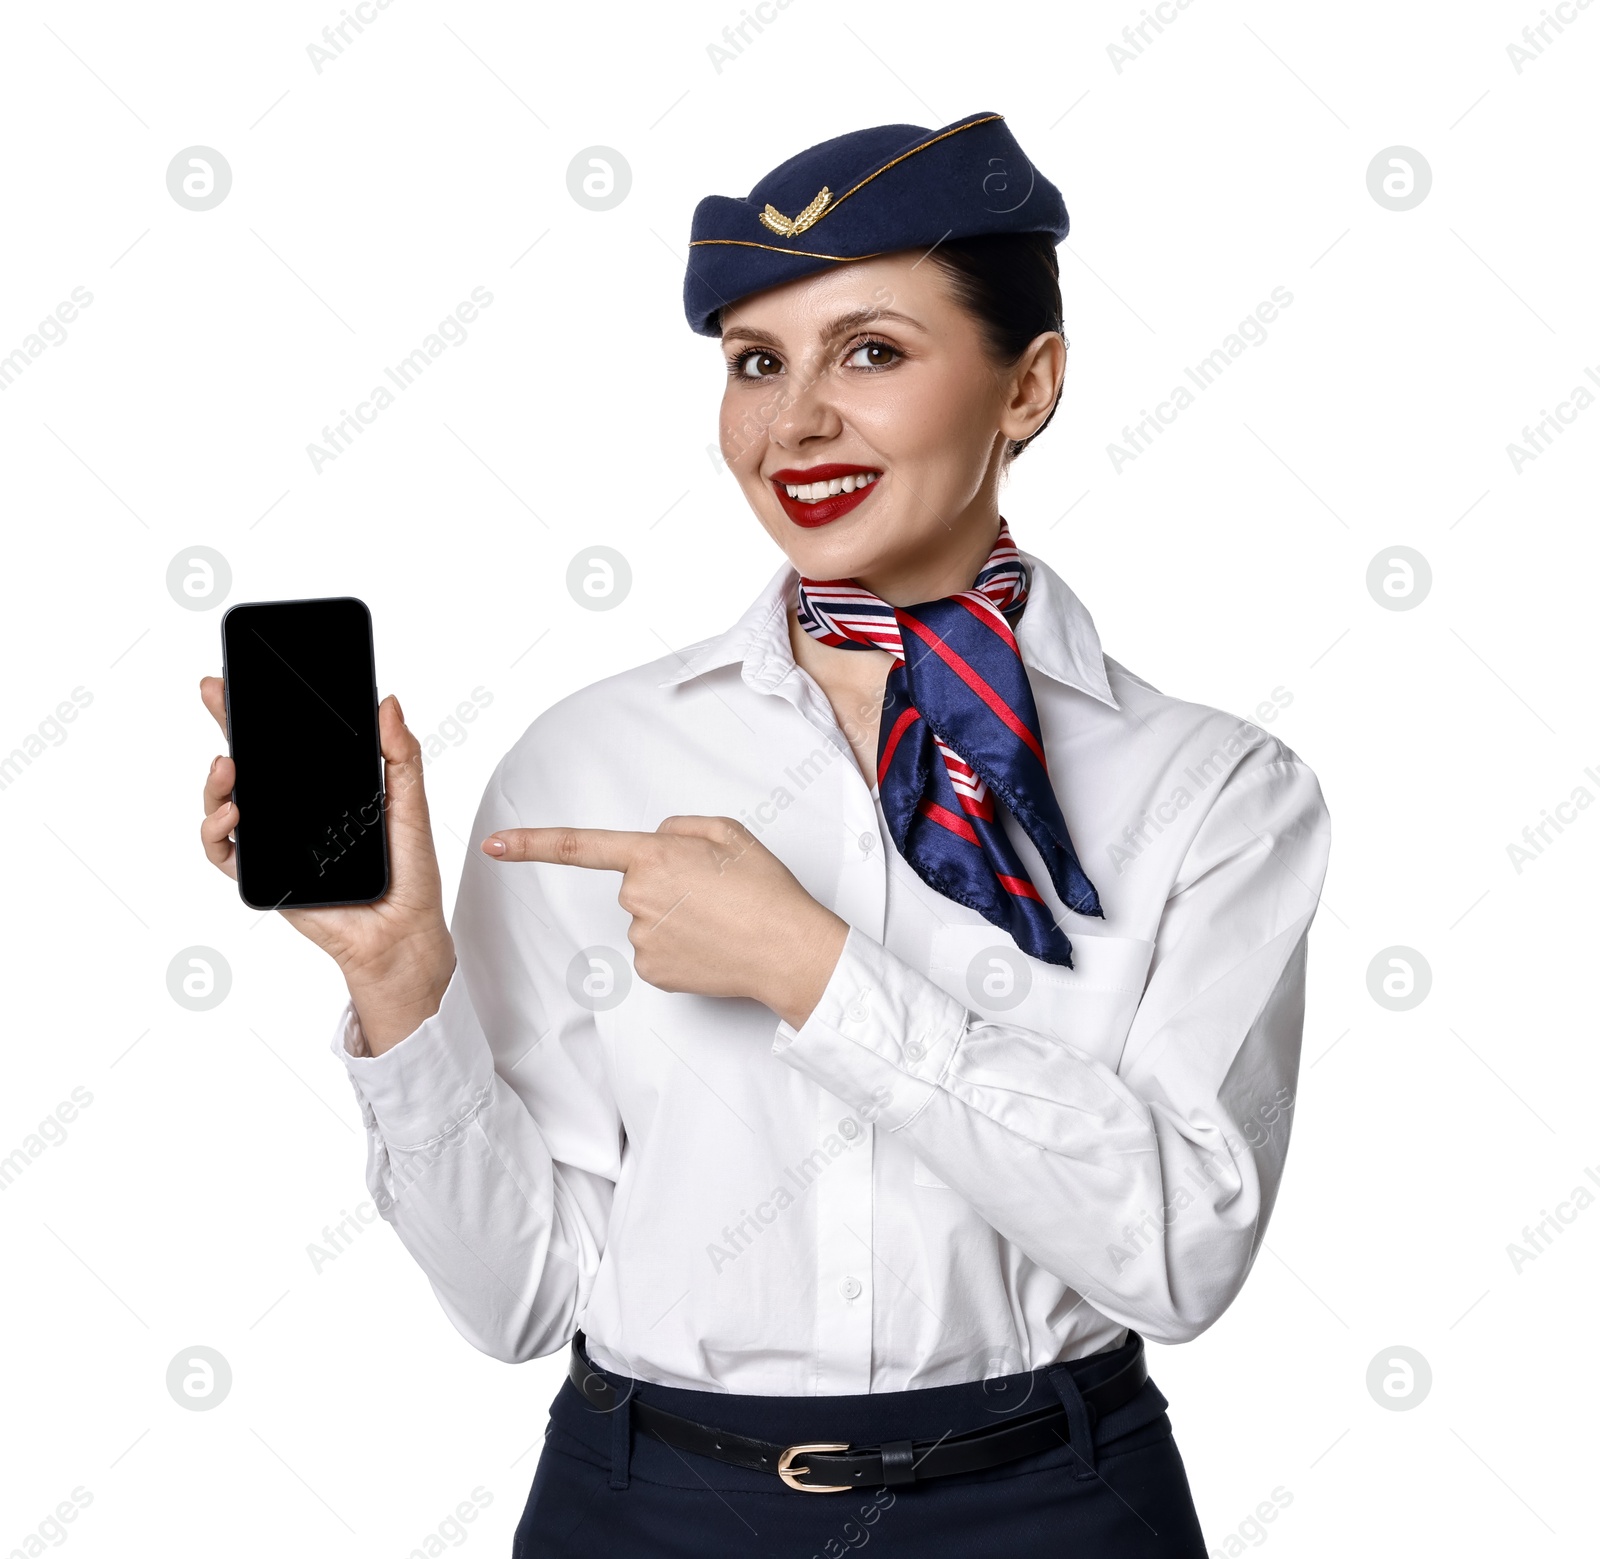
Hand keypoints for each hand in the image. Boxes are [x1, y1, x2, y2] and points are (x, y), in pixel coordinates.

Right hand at [197, 676, 454, 1053]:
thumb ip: (401, 755)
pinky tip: (233, 816)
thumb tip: (388, 703)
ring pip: (224, 802)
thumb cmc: (409, 872)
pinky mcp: (264, 875)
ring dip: (215, 781)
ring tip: (228, 765)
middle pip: (248, 763)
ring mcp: (274, 842)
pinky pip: (224, 851)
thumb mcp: (410, 804)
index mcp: (326, 788)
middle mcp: (294, 811)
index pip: (287, 742)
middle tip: (215, 694)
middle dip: (226, 725)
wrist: (402, 930)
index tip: (244, 677)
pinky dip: (216, 831)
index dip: (262, 711)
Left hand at [482, 816, 847, 1028]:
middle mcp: (638, 897)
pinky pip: (655, 949)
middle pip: (635, 881)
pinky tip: (710, 945)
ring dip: (675, 916)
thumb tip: (656, 844)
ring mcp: (642, 939)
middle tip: (713, 890)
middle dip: (665, 881)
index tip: (494, 845)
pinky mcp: (651, 971)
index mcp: (654, 855)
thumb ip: (680, 827)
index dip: (531, 844)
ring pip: (646, 917)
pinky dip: (679, 946)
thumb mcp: (729, 832)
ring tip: (719, 920)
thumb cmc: (765, 890)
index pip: (579, 847)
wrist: (788, 951)